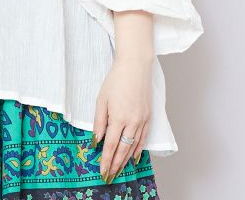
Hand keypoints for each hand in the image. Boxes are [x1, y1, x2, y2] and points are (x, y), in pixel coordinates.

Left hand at [92, 54, 152, 181]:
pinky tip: (134, 157)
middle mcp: (132, 122)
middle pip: (123, 150)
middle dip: (115, 165)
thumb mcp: (101, 100)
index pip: (111, 145)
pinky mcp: (148, 116)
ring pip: (134, 146)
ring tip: (119, 170)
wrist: (135, 67)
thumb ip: (99, 122)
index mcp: (118, 118)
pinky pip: (143, 138)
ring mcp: (142, 120)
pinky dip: (138, 149)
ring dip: (126, 160)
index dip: (106, 160)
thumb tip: (96, 140)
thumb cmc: (116, 80)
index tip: (102, 172)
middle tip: (110, 176)